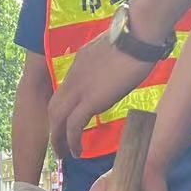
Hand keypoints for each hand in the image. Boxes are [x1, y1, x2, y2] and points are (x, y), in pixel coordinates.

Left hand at [48, 39, 156, 160]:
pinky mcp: (90, 100)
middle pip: (53, 107)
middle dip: (53, 129)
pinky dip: (72, 141)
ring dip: (58, 139)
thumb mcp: (114, 53)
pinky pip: (73, 126)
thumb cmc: (136, 39)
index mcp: (79, 65)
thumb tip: (115, 72)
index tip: (67, 124)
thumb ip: (108, 65)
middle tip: (59, 145)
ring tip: (64, 154)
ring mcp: (80, 88)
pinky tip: (78, 152)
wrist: (137, 35)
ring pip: (57, 118)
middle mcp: (74, 77)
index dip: (62, 111)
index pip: (64, 92)